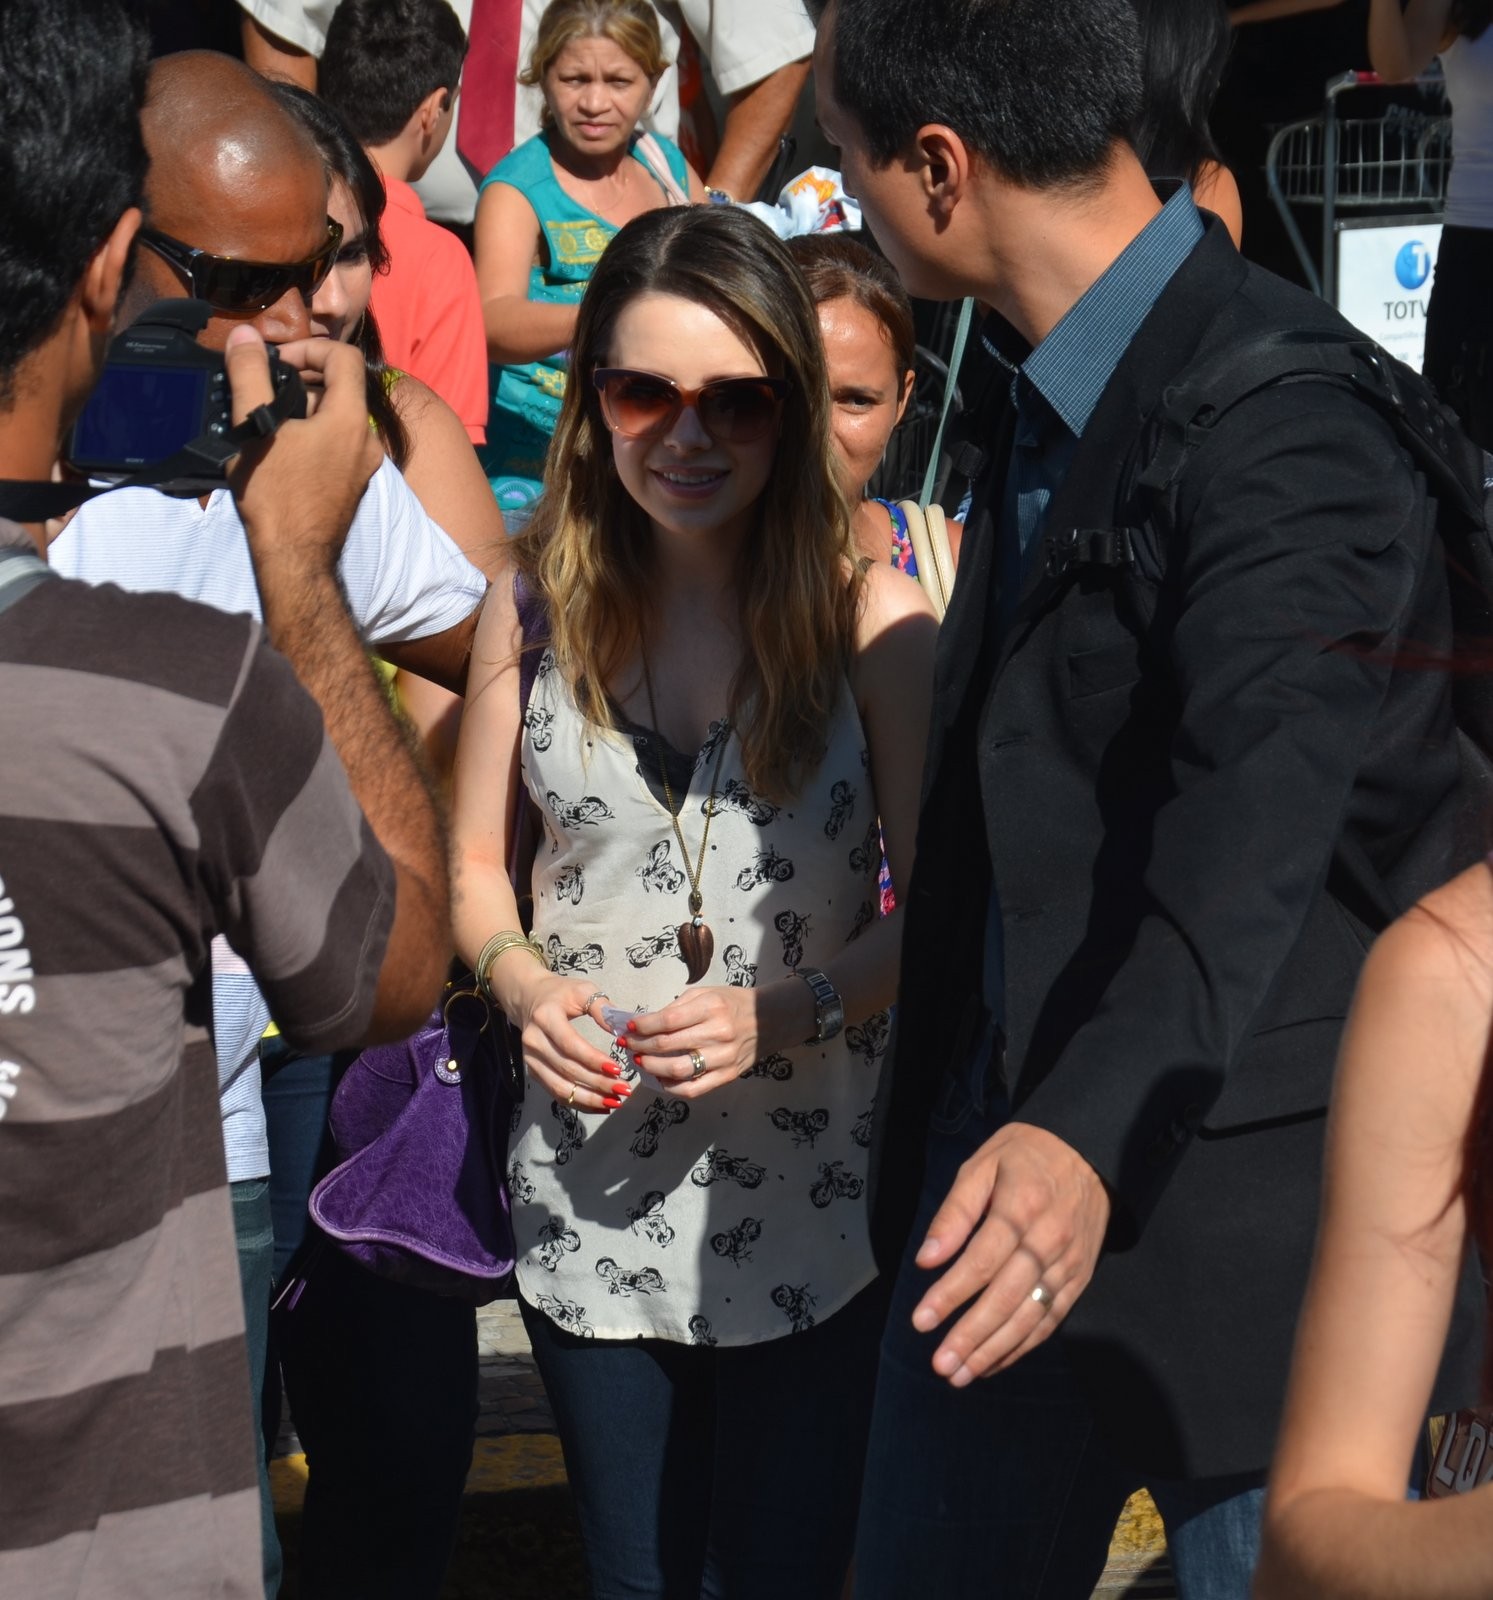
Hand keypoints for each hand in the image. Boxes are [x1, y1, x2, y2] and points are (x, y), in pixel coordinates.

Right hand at [222, 326, 380, 577]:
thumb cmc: (275, 496)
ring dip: (302, 408)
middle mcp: (366, 440)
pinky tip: (277, 450)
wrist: (295, 557)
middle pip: (340, 386)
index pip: (345, 356)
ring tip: (264, 422)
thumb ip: (250, 376)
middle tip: (264, 389)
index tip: (277, 361)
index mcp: (351, 420)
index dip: (310, 347)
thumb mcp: (255, 429)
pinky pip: (336, 443)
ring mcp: (364, 464)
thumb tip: (244, 338)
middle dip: (301, 379)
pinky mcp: (353, 483)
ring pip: (336, 416)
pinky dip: (310, 434)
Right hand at [505, 963, 629, 1113]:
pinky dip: (579, 1102)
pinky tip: (600, 1105)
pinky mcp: (533, 1072)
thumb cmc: (560, 993)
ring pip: (560, 1087)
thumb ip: (602, 1009)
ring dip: (589, 1099)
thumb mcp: (582, 990)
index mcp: (546, 1017)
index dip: (593, 1060)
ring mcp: (530, 1059)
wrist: (528, 997)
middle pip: (567, 1069)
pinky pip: (556, 1093)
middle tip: (623, 1089)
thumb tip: (623, 1032)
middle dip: (597, 1083)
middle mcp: (534, 1041)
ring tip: (614, 1102)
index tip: (617, 1069)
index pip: (570, 1044)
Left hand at [626, 983, 765, 1098]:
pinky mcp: (727, 1076)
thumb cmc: (732, 1003)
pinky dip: (671, 1087)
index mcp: (711, 1007)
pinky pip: (693, 1089)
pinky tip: (659, 1078)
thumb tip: (644, 1023)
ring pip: (677, 1069)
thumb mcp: (707, 993)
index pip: (668, 1019)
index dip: (643, 1025)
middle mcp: (718, 1033)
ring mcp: (723, 1057)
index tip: (629, 1027)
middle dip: (640, 1045)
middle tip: (628, 1045)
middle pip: (668, 1044)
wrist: (769, 1019)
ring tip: (640, 1061)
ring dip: (651, 1067)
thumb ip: (677, 1007)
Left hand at [911, 1122, 1109, 1385]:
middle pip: (1006, 1297)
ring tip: (961, 1375)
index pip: (981, 1262)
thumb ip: (955, 1213)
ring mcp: (1068, 1264)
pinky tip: (996, 1362)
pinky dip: (1023, 1345)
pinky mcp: (1080, 1278)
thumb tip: (927, 1259)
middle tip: (940, 1364)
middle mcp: (1048, 1241)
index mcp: (1020, 1208)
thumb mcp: (982, 1166)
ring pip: (1030, 1316)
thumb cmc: (1025, 1155)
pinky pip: (1051, 1319)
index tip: (920, 1321)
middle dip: (971, 1335)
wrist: (1090, 1152)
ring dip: (995, 1350)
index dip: (950, 1295)